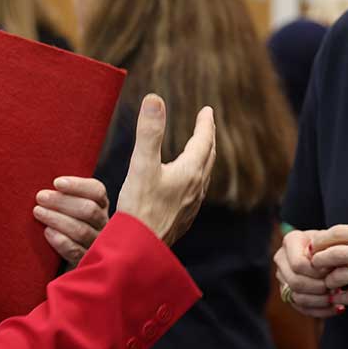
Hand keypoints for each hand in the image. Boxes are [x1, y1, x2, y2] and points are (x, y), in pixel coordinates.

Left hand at [34, 176, 109, 265]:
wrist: (73, 261)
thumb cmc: (66, 223)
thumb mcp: (72, 207)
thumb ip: (65, 195)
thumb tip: (50, 184)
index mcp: (102, 206)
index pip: (97, 191)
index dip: (77, 186)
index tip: (56, 183)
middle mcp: (104, 224)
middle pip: (89, 210)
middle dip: (62, 201)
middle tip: (41, 197)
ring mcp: (97, 245)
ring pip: (82, 230)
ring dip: (57, 219)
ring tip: (38, 212)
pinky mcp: (87, 262)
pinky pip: (76, 251)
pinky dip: (61, 241)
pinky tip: (48, 232)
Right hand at [116, 94, 215, 245]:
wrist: (139, 249)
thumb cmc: (139, 208)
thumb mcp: (141, 164)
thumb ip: (149, 132)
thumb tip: (155, 99)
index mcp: (190, 171)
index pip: (203, 141)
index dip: (205, 123)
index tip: (207, 110)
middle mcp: (196, 188)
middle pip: (208, 157)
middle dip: (207, 138)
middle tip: (206, 125)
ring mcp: (191, 205)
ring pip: (203, 175)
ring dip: (203, 158)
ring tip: (199, 150)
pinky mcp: (182, 218)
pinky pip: (195, 191)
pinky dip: (195, 177)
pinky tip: (185, 184)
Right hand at [273, 228, 337, 318]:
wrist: (329, 249)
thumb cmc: (333, 243)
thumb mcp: (333, 240)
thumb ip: (330, 250)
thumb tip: (330, 267)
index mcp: (290, 241)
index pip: (298, 264)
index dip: (316, 272)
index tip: (333, 272)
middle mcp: (282, 259)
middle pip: (295, 282)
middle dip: (319, 288)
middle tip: (337, 288)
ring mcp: (283, 277)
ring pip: (297, 298)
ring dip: (321, 301)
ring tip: (338, 298)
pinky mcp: (289, 293)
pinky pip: (302, 308)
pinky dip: (321, 311)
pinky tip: (337, 308)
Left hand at [309, 224, 347, 309]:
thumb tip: (322, 242)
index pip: (341, 231)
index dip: (322, 239)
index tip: (312, 245)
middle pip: (336, 253)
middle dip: (319, 260)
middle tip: (313, 264)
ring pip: (340, 276)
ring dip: (329, 281)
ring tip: (327, 283)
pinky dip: (339, 297)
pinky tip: (336, 297)